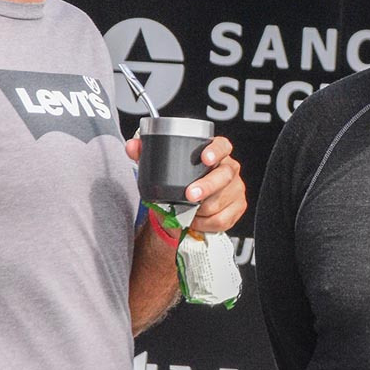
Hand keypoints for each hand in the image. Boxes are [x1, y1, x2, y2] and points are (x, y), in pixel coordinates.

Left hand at [125, 135, 246, 233]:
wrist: (185, 205)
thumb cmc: (177, 179)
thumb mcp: (159, 165)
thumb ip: (144, 152)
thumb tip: (132, 146)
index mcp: (215, 152)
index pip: (222, 145)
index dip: (216, 151)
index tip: (205, 158)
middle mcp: (229, 168)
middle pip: (224, 175)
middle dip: (207, 186)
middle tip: (189, 195)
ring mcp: (236, 188)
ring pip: (222, 201)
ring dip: (203, 210)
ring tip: (188, 211)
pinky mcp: (237, 207)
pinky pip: (224, 219)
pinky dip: (207, 223)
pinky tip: (197, 221)